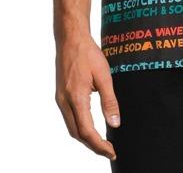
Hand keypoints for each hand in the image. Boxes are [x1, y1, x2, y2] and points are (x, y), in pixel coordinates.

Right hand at [55, 34, 120, 160]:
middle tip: (109, 150)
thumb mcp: (104, 75)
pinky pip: (69, 118)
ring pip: (71, 127)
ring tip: (101, 142)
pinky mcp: (60, 95)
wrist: (71, 39)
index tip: (112, 151)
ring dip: (85, 138)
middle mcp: (64, 102)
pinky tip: (90, 126)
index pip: (87, 131)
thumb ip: (109, 101)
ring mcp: (60, 99)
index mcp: (76, 98)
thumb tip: (115, 123)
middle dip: (92, 145)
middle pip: (77, 134)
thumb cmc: (88, 54)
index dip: (99, 145)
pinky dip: (80, 127)